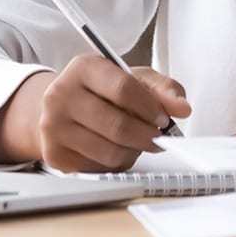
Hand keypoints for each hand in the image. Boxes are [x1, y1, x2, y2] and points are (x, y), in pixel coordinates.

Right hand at [35, 56, 190, 172]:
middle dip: (147, 136)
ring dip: (133, 153)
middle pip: (118, 125)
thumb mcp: (133, 78)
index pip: (124, 89)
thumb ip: (162, 89)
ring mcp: (53, 127)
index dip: (150, 108)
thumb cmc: (101, 91)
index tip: (163, 118)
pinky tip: (115, 150)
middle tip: (157, 138)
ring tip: (137, 143)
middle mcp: (61, 95)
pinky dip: (115, 164)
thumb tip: (182, 108)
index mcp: (83, 68)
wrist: (60, 106)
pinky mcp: (54, 155)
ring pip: (110, 152)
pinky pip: (98, 169)